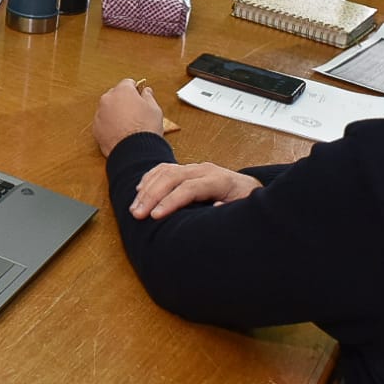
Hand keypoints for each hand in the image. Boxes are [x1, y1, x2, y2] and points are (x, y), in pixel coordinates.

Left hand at [93, 79, 163, 155]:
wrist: (135, 152)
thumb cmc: (145, 129)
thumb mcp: (154, 109)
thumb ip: (148, 96)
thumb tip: (146, 91)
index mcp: (122, 91)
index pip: (128, 83)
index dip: (136, 89)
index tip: (140, 96)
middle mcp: (108, 100)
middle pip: (116, 95)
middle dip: (124, 101)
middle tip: (135, 111)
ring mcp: (100, 114)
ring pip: (108, 109)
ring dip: (116, 113)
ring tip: (128, 125)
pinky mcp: (96, 129)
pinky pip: (103, 122)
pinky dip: (109, 125)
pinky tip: (120, 132)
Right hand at [128, 161, 261, 219]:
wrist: (248, 188)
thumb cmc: (244, 201)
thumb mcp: (243, 208)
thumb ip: (228, 209)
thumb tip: (214, 208)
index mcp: (218, 180)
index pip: (189, 188)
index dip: (171, 201)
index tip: (155, 216)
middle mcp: (204, 170)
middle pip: (172, 177)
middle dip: (151, 195)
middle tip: (137, 214)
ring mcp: (194, 167)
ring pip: (165, 171)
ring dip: (147, 189)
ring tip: (134, 207)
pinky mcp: (187, 169)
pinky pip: (164, 168)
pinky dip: (149, 178)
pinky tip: (140, 190)